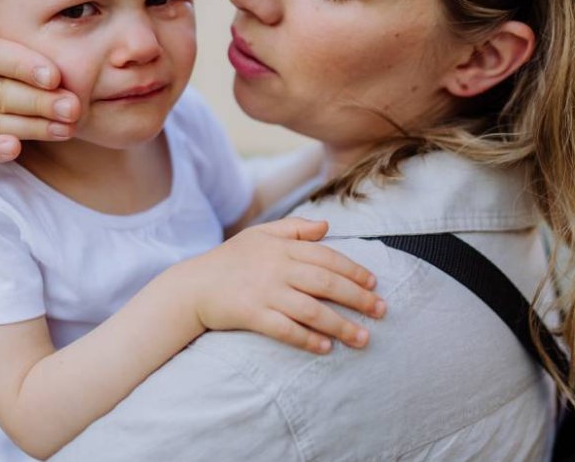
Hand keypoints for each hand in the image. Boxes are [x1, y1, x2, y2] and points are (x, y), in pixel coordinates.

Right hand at [177, 217, 385, 353]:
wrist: (193, 285)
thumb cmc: (230, 259)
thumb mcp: (260, 234)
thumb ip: (294, 229)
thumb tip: (326, 226)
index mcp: (282, 247)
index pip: (327, 257)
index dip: (354, 270)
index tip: (374, 284)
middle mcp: (277, 268)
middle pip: (326, 283)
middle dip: (358, 299)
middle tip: (382, 311)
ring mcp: (265, 292)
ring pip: (312, 310)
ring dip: (341, 325)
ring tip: (363, 338)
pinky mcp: (252, 315)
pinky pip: (286, 330)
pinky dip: (308, 340)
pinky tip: (326, 348)